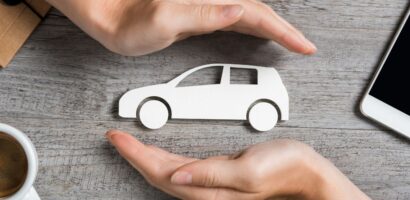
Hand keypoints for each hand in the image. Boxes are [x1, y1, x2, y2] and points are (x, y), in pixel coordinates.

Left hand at [46, 0, 315, 55]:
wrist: (110, 15)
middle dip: (283, 29)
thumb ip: (201, 14)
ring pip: (248, 14)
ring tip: (289, 40)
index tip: (302, 44)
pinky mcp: (199, 15)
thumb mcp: (164, 20)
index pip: (256, 13)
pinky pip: (234, 19)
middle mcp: (210, 0)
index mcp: (207, 0)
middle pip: (258, 11)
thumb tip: (237, 10)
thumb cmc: (129, 21)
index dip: (282, 30)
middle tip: (303, 45)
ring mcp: (205, 6)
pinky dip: (251, 27)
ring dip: (271, 28)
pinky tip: (257, 32)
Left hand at [106, 130, 369, 199]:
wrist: (304, 172)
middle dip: (134, 155)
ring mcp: (209, 182)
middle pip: (158, 173)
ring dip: (144, 157)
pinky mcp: (215, 173)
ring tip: (128, 143)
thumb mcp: (248, 170)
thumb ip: (211, 174)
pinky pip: (179, 167)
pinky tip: (157, 153)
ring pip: (166, 170)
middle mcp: (204, 189)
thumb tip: (177, 175)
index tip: (118, 139)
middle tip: (116, 137)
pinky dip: (162, 157)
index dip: (136, 155)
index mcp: (208, 190)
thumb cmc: (283, 169)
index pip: (160, 172)